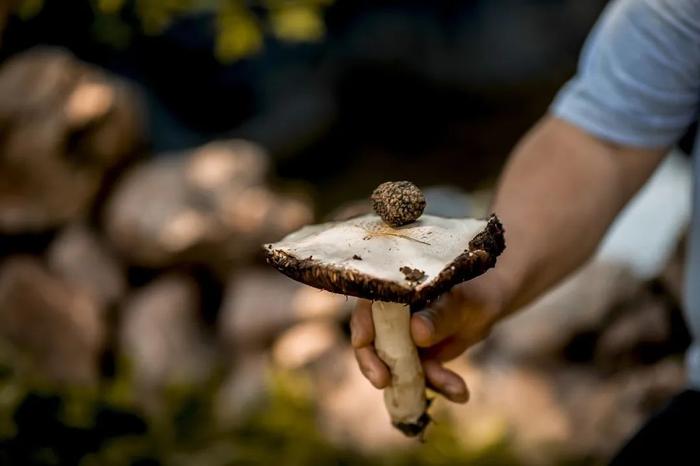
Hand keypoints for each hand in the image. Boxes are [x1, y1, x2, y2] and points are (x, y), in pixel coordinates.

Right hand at [350, 271, 508, 402]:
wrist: (486, 307)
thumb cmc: (472, 294)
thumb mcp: (460, 304)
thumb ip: (438, 316)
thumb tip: (417, 330)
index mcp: (394, 292)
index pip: (367, 306)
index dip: (361, 323)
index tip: (363, 342)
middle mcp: (389, 317)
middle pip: (370, 342)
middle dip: (373, 363)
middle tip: (383, 381)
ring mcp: (399, 341)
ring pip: (394, 366)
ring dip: (419, 381)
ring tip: (456, 387)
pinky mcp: (413, 360)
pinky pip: (419, 377)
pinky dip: (438, 385)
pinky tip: (459, 391)